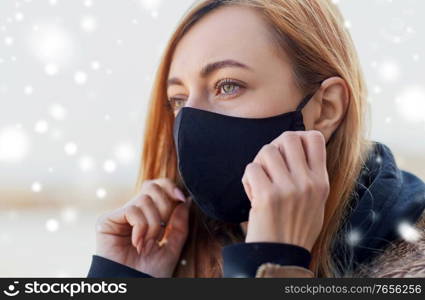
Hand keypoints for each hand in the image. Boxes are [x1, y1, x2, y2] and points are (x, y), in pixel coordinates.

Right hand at [94, 178, 191, 277]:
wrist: (134, 285)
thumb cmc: (151, 271)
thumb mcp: (173, 246)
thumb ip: (179, 224)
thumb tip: (186, 200)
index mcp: (149, 215)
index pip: (158, 187)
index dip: (169, 187)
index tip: (181, 198)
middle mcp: (134, 212)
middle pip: (152, 187)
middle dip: (164, 208)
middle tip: (160, 232)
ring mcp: (120, 215)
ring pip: (144, 199)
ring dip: (153, 224)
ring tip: (147, 243)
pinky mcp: (107, 220)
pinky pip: (132, 210)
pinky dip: (140, 227)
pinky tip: (137, 243)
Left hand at [241, 130, 329, 251]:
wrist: (280, 255)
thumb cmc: (295, 228)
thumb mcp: (316, 202)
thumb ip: (310, 175)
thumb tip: (297, 144)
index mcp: (321, 182)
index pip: (314, 138)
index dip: (298, 138)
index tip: (288, 150)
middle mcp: (307, 183)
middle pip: (288, 137)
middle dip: (275, 145)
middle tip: (270, 163)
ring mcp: (288, 189)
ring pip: (266, 150)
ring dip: (259, 163)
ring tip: (261, 181)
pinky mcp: (267, 196)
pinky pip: (251, 168)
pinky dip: (248, 179)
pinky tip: (253, 194)